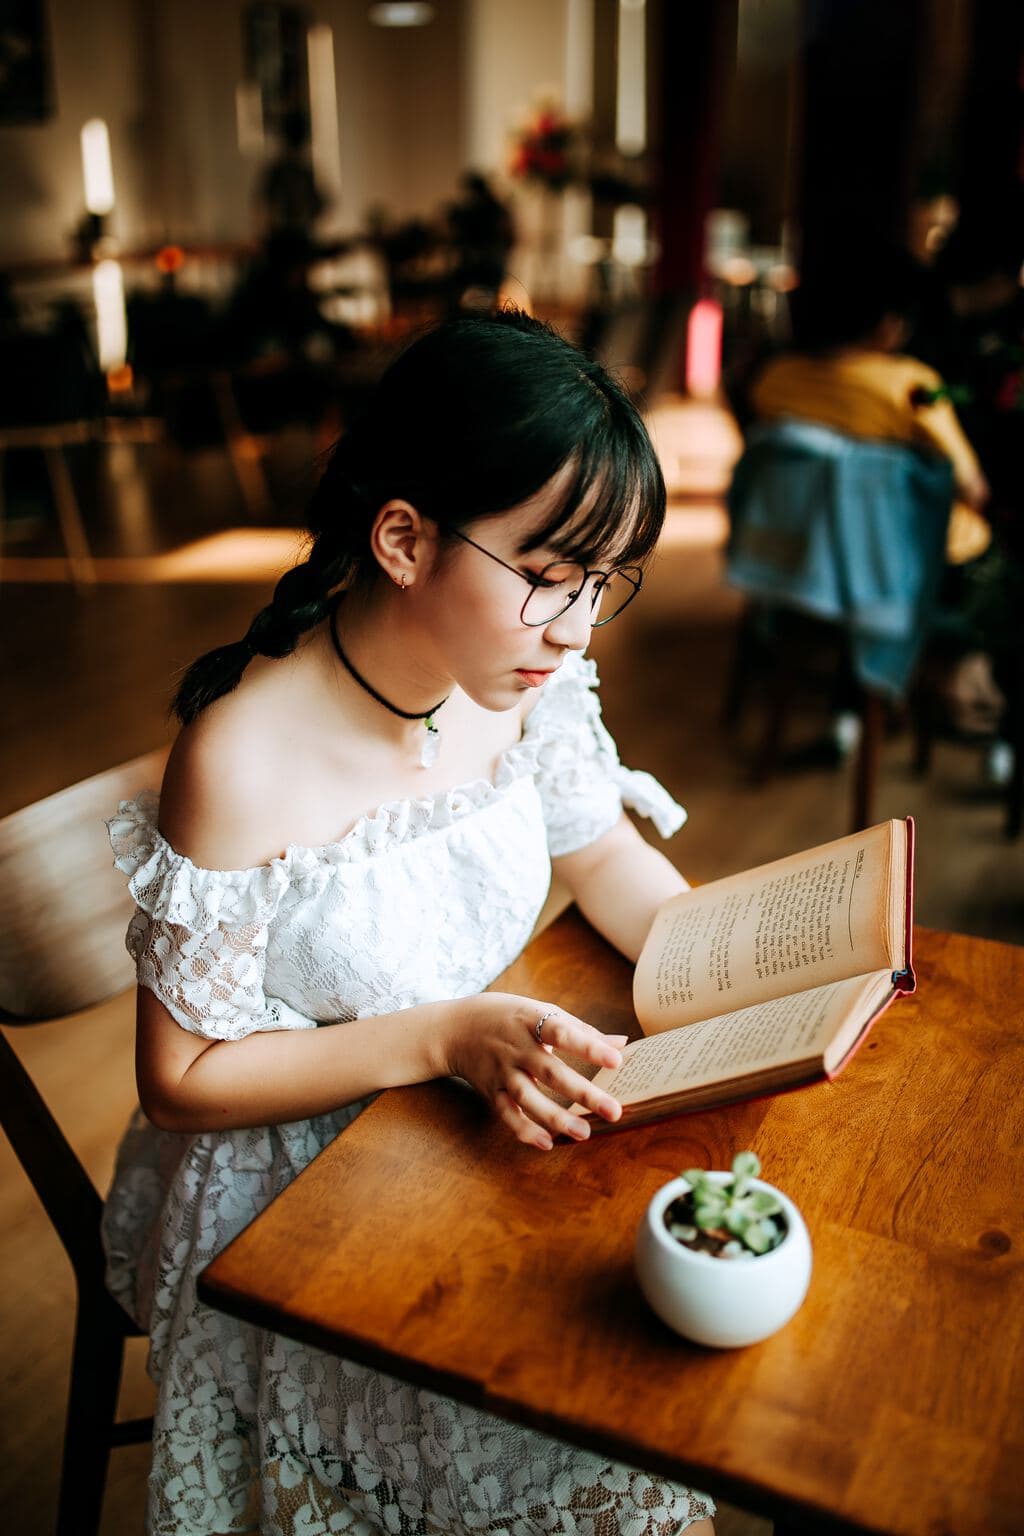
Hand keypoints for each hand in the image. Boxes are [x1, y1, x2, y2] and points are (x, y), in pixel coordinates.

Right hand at [442, 992, 624, 1150]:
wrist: (455, 1028)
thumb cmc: (509, 1016)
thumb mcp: (541, 1011)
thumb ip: (580, 1029)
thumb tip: (622, 1044)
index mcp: (532, 1021)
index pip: (563, 1032)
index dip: (589, 1047)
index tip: (616, 1060)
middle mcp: (516, 1047)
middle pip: (550, 1071)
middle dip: (583, 1092)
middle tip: (614, 1111)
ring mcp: (502, 1071)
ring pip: (528, 1097)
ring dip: (555, 1117)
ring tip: (585, 1133)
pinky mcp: (491, 1091)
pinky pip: (507, 1114)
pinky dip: (524, 1130)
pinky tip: (548, 1143)